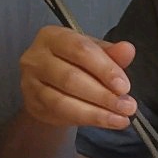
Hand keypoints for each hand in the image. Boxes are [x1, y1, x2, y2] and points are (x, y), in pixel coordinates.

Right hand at [19, 26, 136, 129]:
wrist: (52, 84)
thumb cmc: (77, 63)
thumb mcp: (96, 54)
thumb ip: (112, 54)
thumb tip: (128, 49)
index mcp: (53, 36)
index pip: (80, 50)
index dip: (105, 69)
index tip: (125, 86)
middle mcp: (36, 57)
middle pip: (71, 77)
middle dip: (103, 94)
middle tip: (128, 106)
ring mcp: (30, 82)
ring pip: (62, 101)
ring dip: (96, 112)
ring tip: (121, 117)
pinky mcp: (32, 104)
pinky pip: (60, 114)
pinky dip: (88, 119)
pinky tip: (109, 121)